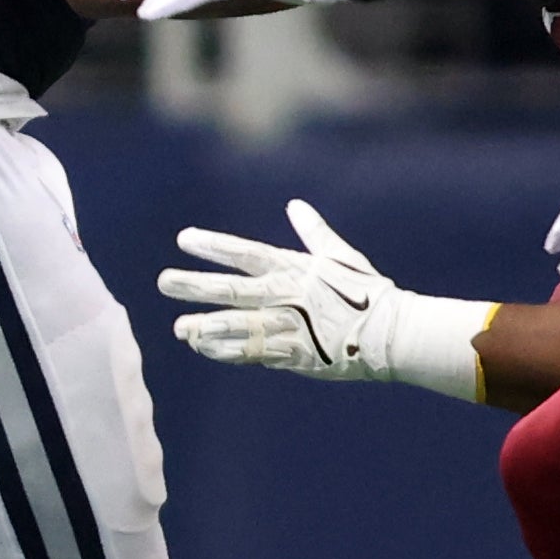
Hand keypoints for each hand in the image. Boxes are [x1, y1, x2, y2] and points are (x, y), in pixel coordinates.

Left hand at [160, 199, 490, 395]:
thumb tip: (295, 205)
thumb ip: (313, 233)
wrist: (396, 333)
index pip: (246, 253)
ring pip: (238, 325)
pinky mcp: (295, 353)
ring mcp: (289, 326)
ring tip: (179, 327)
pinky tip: (203, 348)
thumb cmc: (369, 293)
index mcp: (294, 270)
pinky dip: (227, 351)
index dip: (214, 245)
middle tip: (163, 282)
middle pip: (232, 289)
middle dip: (195, 285)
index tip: (184, 239)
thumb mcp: (341, 257)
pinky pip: (253, 353)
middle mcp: (286, 296)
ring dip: (206, 326)